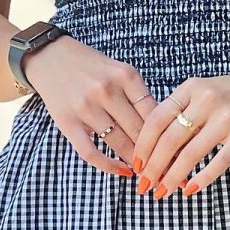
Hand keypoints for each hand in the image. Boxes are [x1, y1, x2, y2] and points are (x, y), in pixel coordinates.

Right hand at [24, 36, 158, 178]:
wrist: (51, 57)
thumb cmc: (92, 67)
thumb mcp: (121, 71)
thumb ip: (139, 95)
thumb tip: (165, 128)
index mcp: (126, 76)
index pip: (155, 113)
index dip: (168, 136)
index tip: (178, 151)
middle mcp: (107, 90)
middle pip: (139, 130)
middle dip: (156, 153)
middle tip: (168, 168)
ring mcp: (86, 107)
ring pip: (119, 143)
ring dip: (136, 161)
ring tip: (148, 172)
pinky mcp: (68, 122)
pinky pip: (91, 152)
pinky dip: (109, 166)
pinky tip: (123, 171)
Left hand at [131, 62, 229, 198]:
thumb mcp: (206, 91)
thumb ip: (184, 111)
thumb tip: (158, 147)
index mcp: (191, 88)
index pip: (156, 119)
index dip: (142, 145)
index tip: (136, 164)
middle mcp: (206, 100)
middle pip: (169, 140)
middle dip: (153, 167)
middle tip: (145, 185)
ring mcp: (227, 117)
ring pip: (190, 153)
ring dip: (173, 177)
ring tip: (163, 192)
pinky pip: (219, 161)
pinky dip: (202, 178)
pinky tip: (190, 189)